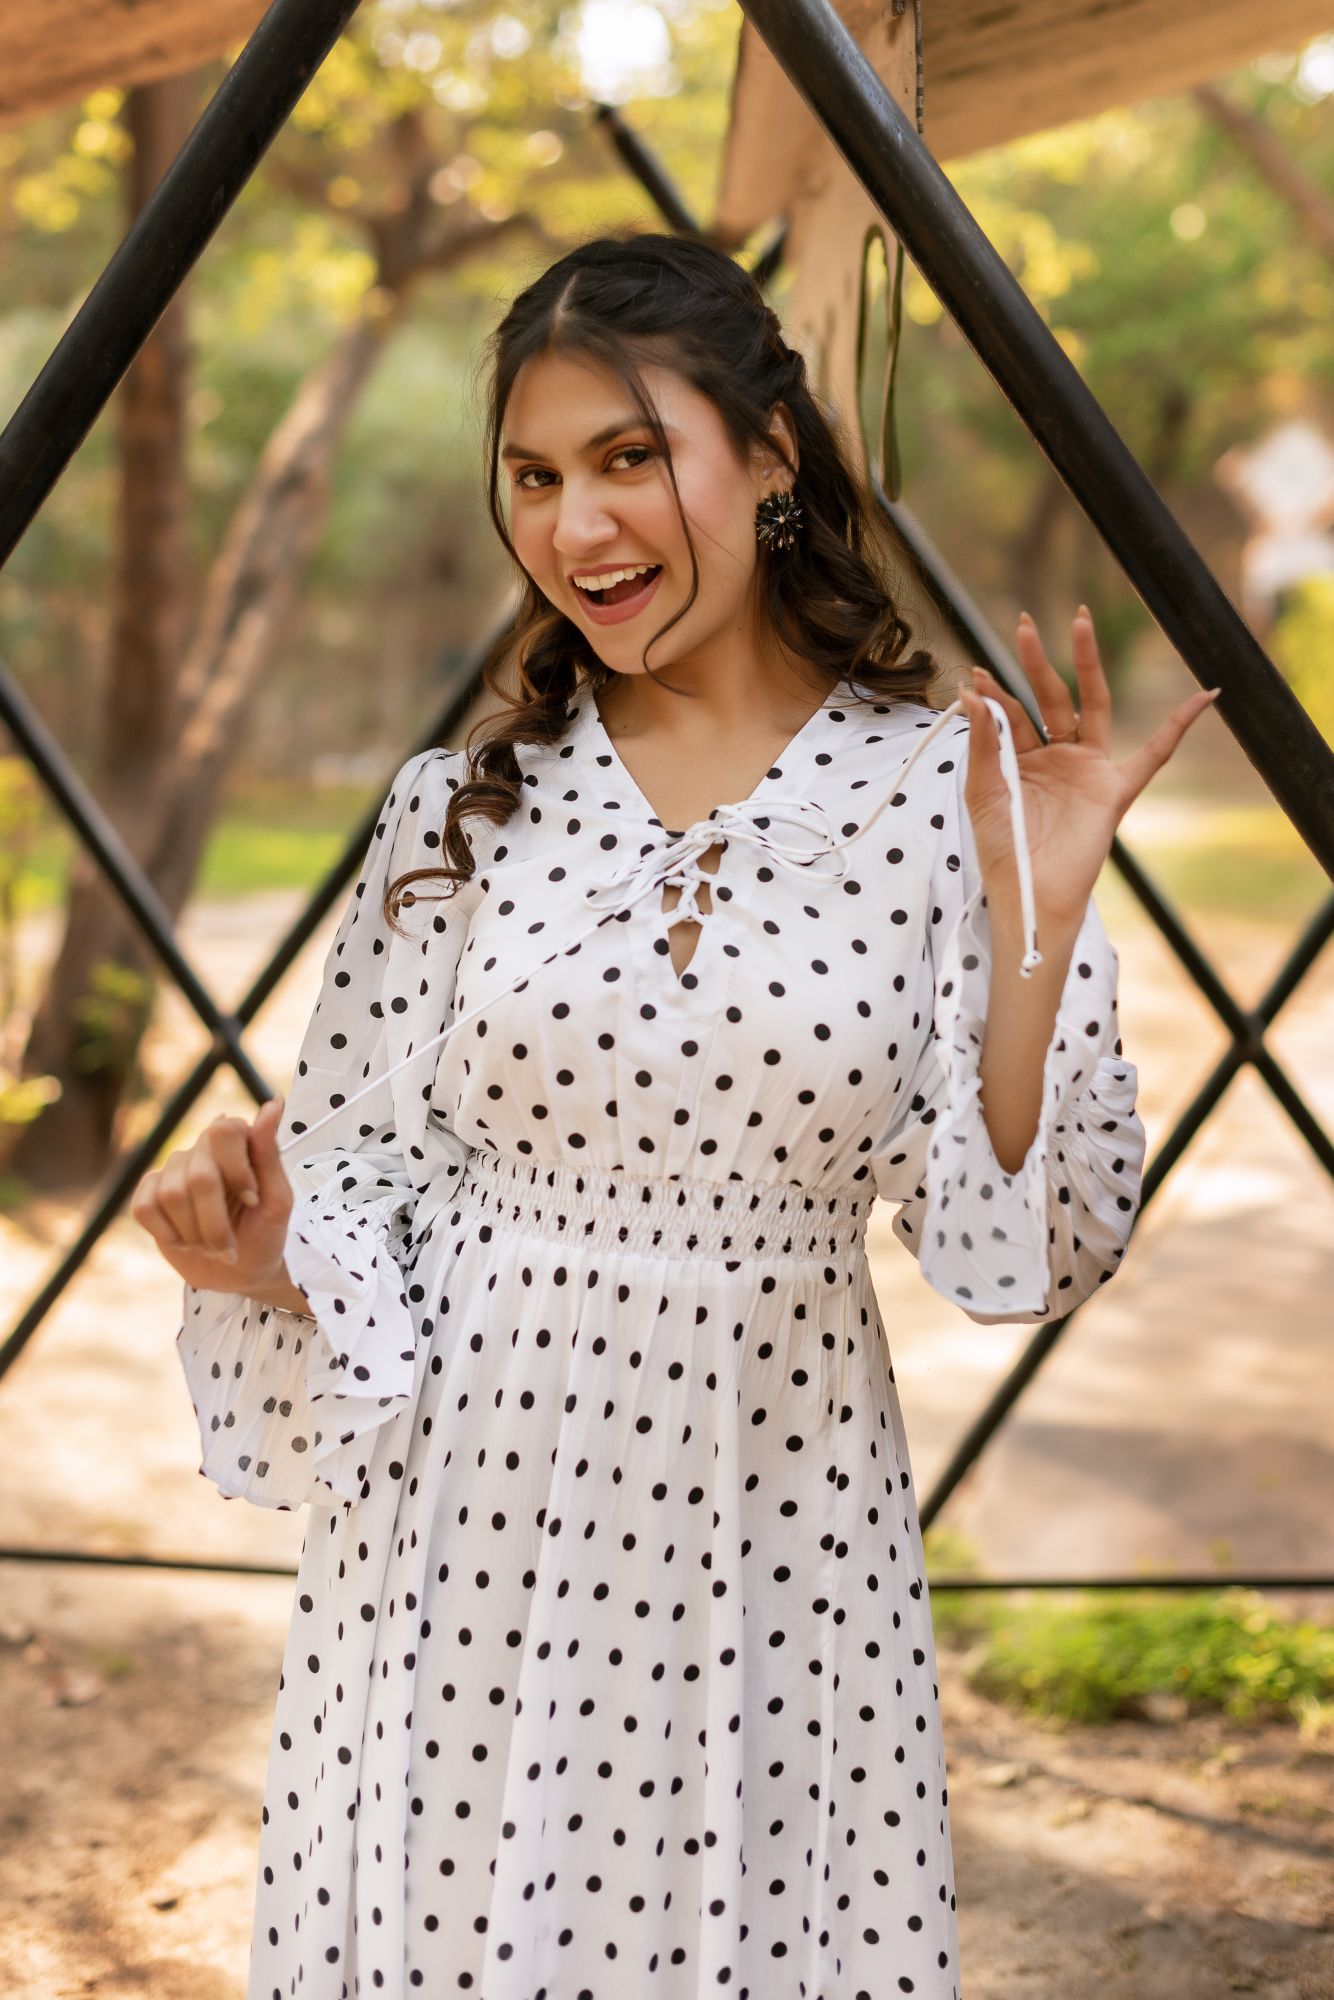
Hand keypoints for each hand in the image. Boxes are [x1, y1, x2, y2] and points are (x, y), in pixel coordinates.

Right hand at [131, 1095, 294, 1295]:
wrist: (238, 1272)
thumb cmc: (263, 1232)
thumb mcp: (278, 1199)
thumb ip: (269, 1154)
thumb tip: (273, 1103)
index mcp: (237, 1141)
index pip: (224, 1131)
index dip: (236, 1171)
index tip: (253, 1200)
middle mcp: (201, 1149)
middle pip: (199, 1176)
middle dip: (216, 1223)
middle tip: (230, 1246)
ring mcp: (172, 1170)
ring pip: (171, 1195)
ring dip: (195, 1233)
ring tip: (211, 1245)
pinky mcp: (148, 1194)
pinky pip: (145, 1208)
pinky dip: (168, 1234)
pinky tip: (184, 1240)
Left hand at [958, 605, 1220, 930]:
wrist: (1029, 894)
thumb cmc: (1002, 849)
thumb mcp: (983, 792)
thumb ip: (983, 743)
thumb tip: (973, 692)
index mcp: (1022, 758)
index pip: (1011, 713)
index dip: (995, 694)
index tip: (975, 674)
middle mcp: (1057, 757)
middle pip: (1050, 697)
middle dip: (1037, 661)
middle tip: (1025, 624)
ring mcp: (1088, 769)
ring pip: (1091, 705)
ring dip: (1087, 664)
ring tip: (1080, 621)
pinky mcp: (1114, 790)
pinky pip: (1155, 754)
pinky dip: (1180, 724)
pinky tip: (1204, 694)